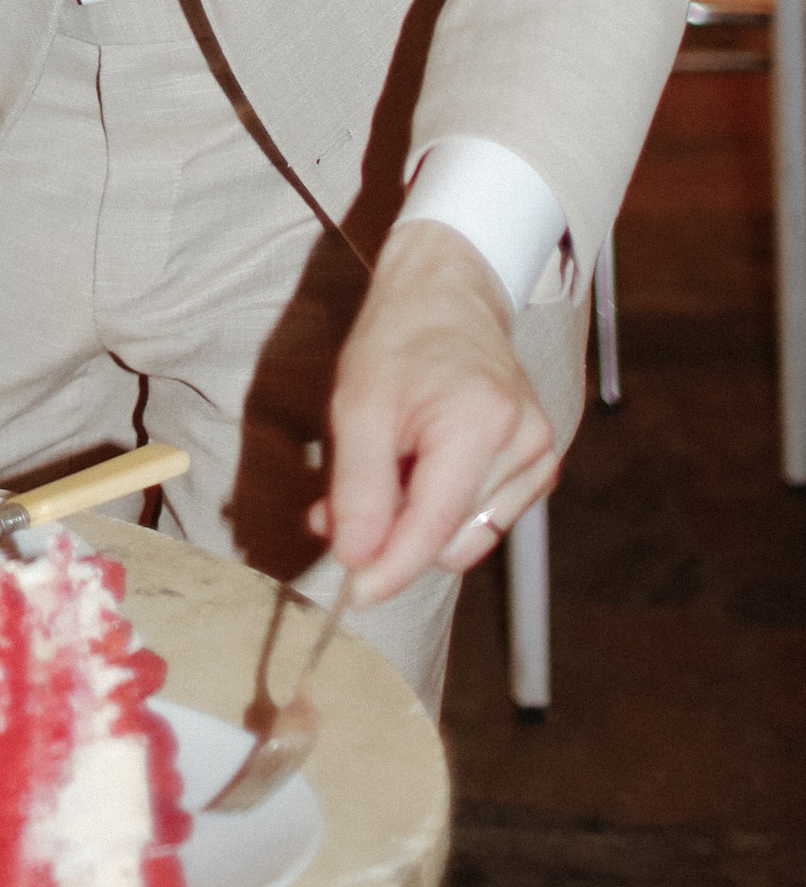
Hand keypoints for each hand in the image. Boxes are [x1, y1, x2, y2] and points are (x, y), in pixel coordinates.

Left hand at [316, 221, 557, 602]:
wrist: (448, 291)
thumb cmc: (399, 338)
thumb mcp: (356, 405)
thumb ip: (357, 488)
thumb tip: (356, 561)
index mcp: (481, 423)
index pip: (432, 529)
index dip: (388, 569)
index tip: (352, 594)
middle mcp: (525, 444)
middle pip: (448, 540)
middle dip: (394, 532)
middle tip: (346, 495)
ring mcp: (540, 455)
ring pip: (464, 536)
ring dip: (416, 520)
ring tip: (388, 463)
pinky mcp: (541, 464)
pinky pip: (483, 518)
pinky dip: (444, 507)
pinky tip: (425, 461)